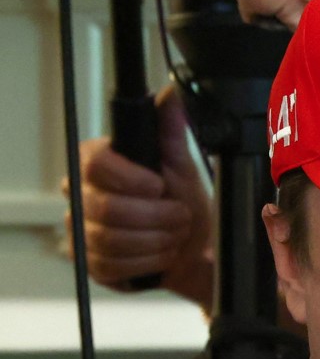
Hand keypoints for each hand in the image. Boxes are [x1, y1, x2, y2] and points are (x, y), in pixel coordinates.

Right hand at [64, 86, 214, 314]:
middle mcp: (82, 198)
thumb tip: (171, 92)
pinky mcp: (94, 265)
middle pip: (106, 208)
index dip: (131, 178)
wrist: (197, 251)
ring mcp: (83, 234)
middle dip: (156, 216)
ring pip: (111, 239)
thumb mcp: (182, 166)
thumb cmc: (184, 204)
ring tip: (175, 233)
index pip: (93, 163)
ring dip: (157, 239)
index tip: (160, 186)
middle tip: (180, 215)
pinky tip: (163, 254)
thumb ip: (171, 131)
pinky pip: (112, 266)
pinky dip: (149, 260)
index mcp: (97, 166)